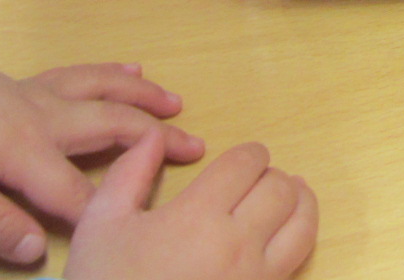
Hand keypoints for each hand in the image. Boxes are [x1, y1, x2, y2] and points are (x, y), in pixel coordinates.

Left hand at [0, 31, 203, 263]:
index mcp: (26, 150)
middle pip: (110, 127)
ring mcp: (33, 94)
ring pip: (101, 91)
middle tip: (197, 147)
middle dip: (155, 139)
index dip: (109, 213)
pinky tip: (128, 70)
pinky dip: (109, 73)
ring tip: (175, 103)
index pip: (79, 192)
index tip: (145, 227)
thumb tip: (40, 251)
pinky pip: (78, 74)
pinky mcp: (20, 84)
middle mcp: (42, 117)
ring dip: (141, 98)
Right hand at [65, 130, 316, 279]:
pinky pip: (297, 266)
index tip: (244, 160)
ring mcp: (254, 279)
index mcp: (199, 216)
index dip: (250, 154)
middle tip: (258, 182)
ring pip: (303, 227)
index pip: (246, 164)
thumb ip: (129, 173)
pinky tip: (285, 238)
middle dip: (272, 176)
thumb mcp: (100, 226)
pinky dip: (299, 242)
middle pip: (281, 189)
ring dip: (300, 203)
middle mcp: (237, 244)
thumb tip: (155, 137)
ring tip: (292, 196)